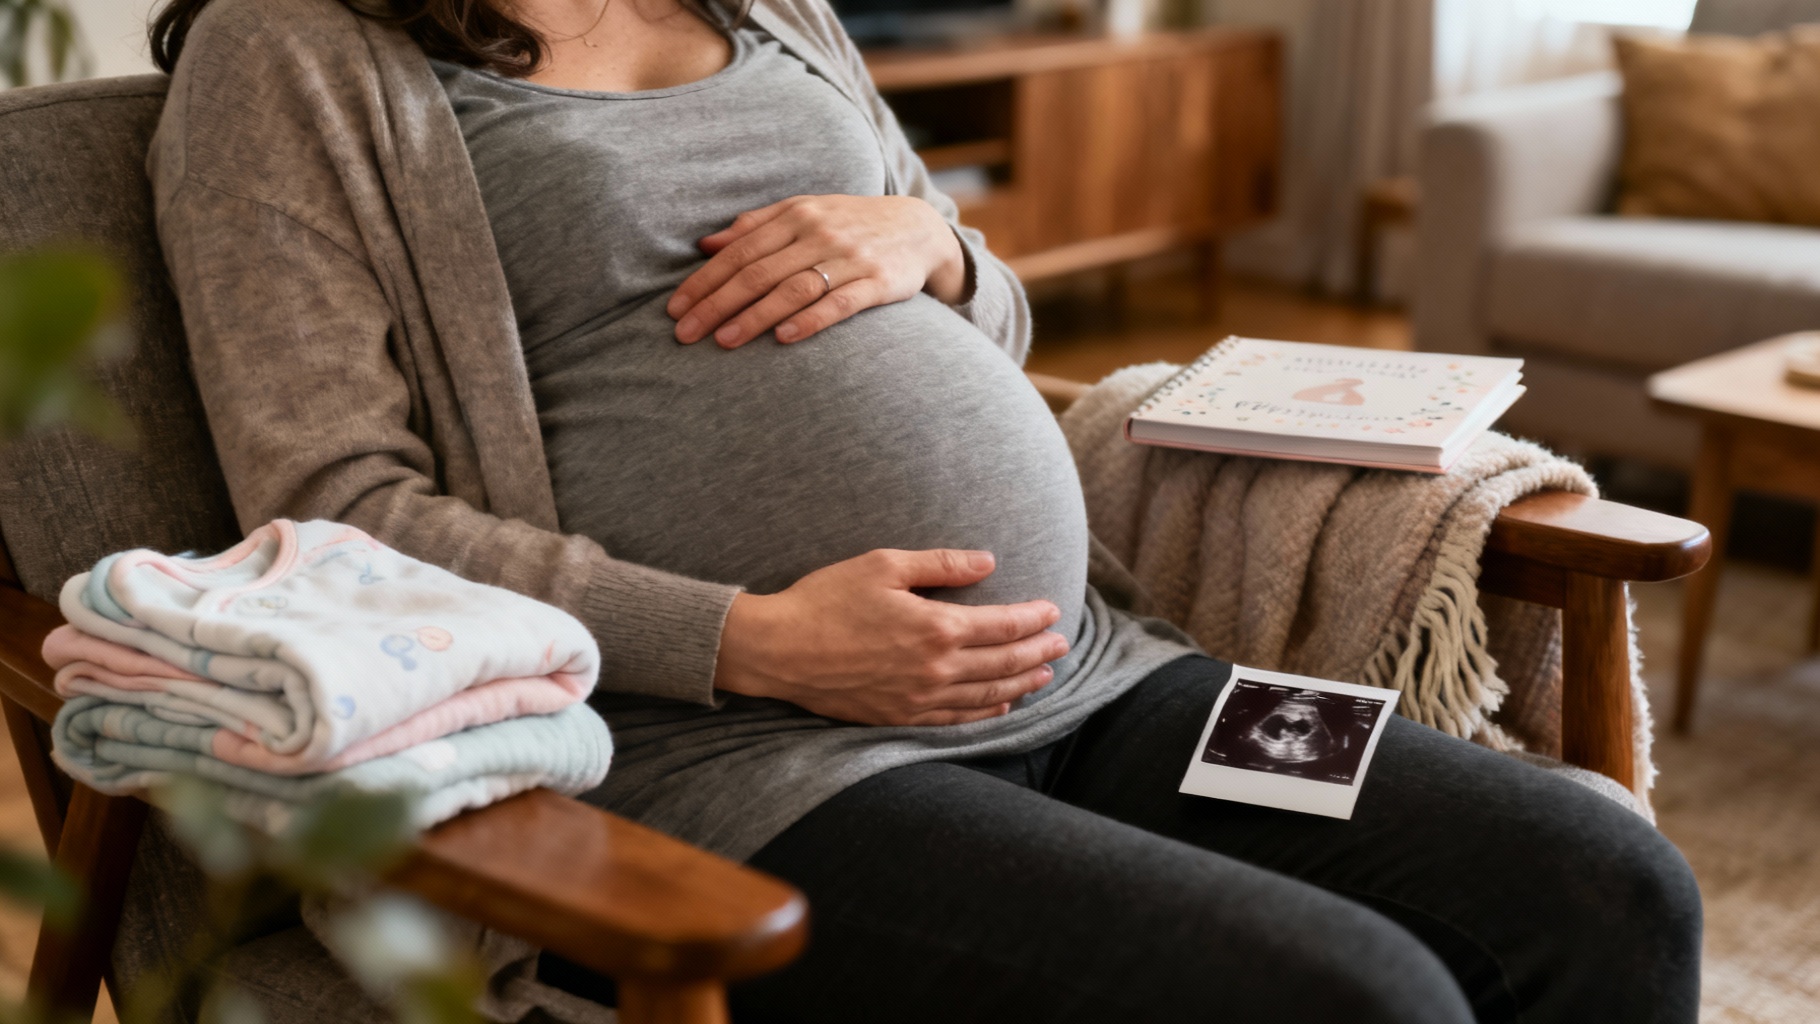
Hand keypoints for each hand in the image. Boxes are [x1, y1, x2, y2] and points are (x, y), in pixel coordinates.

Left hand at [667, 194, 966, 347]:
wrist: (919, 229)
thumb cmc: (850, 224)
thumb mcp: (804, 213)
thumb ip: (756, 227)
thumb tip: (705, 245)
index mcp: (795, 215)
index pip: (739, 251)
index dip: (704, 280)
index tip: (675, 309)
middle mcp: (819, 233)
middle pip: (758, 271)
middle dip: (717, 304)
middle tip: (685, 334)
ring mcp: (850, 257)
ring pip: (792, 288)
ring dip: (755, 316)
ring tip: (724, 342)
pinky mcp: (878, 282)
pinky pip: (840, 302)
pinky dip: (810, 320)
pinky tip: (783, 339)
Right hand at [714, 549, 1069, 725]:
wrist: (779, 650)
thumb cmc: (826, 600)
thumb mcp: (884, 566)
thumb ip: (941, 565)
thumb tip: (988, 562)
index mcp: (936, 628)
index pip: (1003, 625)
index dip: (1034, 618)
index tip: (1054, 610)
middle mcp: (936, 669)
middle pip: (1004, 662)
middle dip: (1038, 651)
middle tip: (1062, 644)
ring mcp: (919, 699)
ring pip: (987, 695)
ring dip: (1022, 684)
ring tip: (1045, 675)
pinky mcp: (900, 717)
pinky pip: (956, 719)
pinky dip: (986, 712)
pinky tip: (1002, 705)